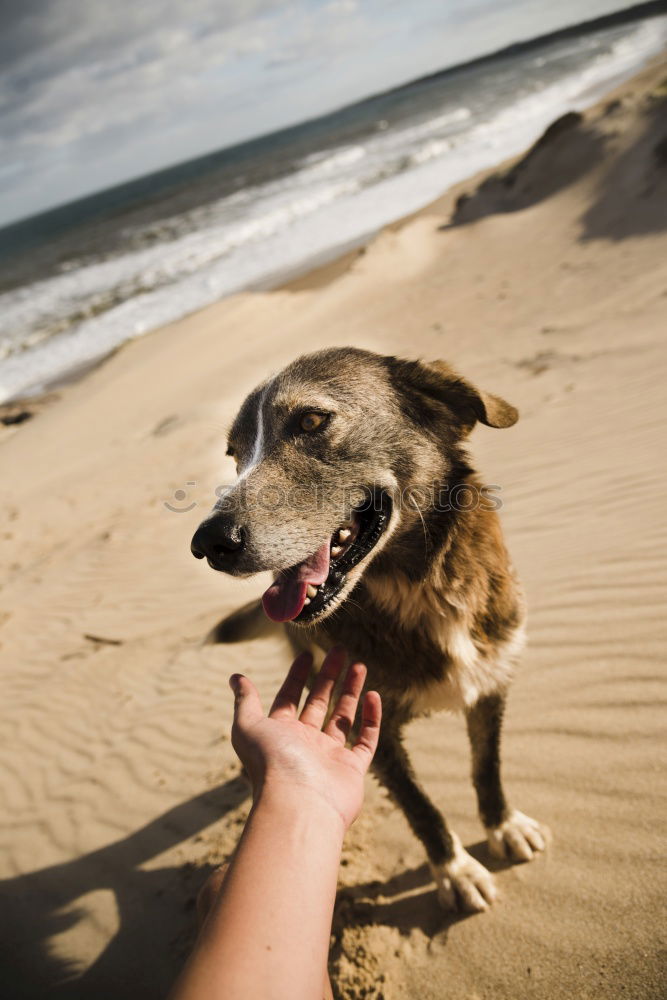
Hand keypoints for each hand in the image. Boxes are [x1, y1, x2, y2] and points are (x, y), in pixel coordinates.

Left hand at [229, 647, 380, 830]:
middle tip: (340, 650)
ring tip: (359, 664)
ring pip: (343, 717)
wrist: (299, 805)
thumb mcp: (249, 726)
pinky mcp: (352, 769)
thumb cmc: (271, 763)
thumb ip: (245, 701)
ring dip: (351, 690)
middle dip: (328, 676)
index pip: (289, 698)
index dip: (297, 676)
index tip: (307, 653)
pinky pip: (365, 739)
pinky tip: (372, 695)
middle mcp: (304, 744)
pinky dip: (371, 718)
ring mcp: (329, 757)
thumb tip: (235, 676)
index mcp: (280, 734)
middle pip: (318, 703)